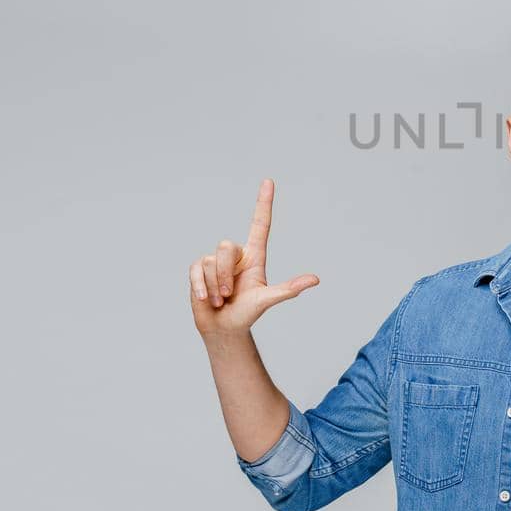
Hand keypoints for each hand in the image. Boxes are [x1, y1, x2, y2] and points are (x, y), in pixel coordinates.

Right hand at [188, 178, 319, 338]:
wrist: (224, 329)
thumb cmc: (247, 313)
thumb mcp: (267, 299)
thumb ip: (288, 289)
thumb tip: (314, 280)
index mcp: (255, 256)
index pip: (260, 224)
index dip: (263, 203)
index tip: (269, 181)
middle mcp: (236, 255)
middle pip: (226, 247)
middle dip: (225, 275)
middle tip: (230, 295)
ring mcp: (216, 262)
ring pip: (211, 261)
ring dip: (215, 286)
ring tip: (222, 300)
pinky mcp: (199, 270)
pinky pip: (196, 269)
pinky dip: (201, 287)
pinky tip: (207, 300)